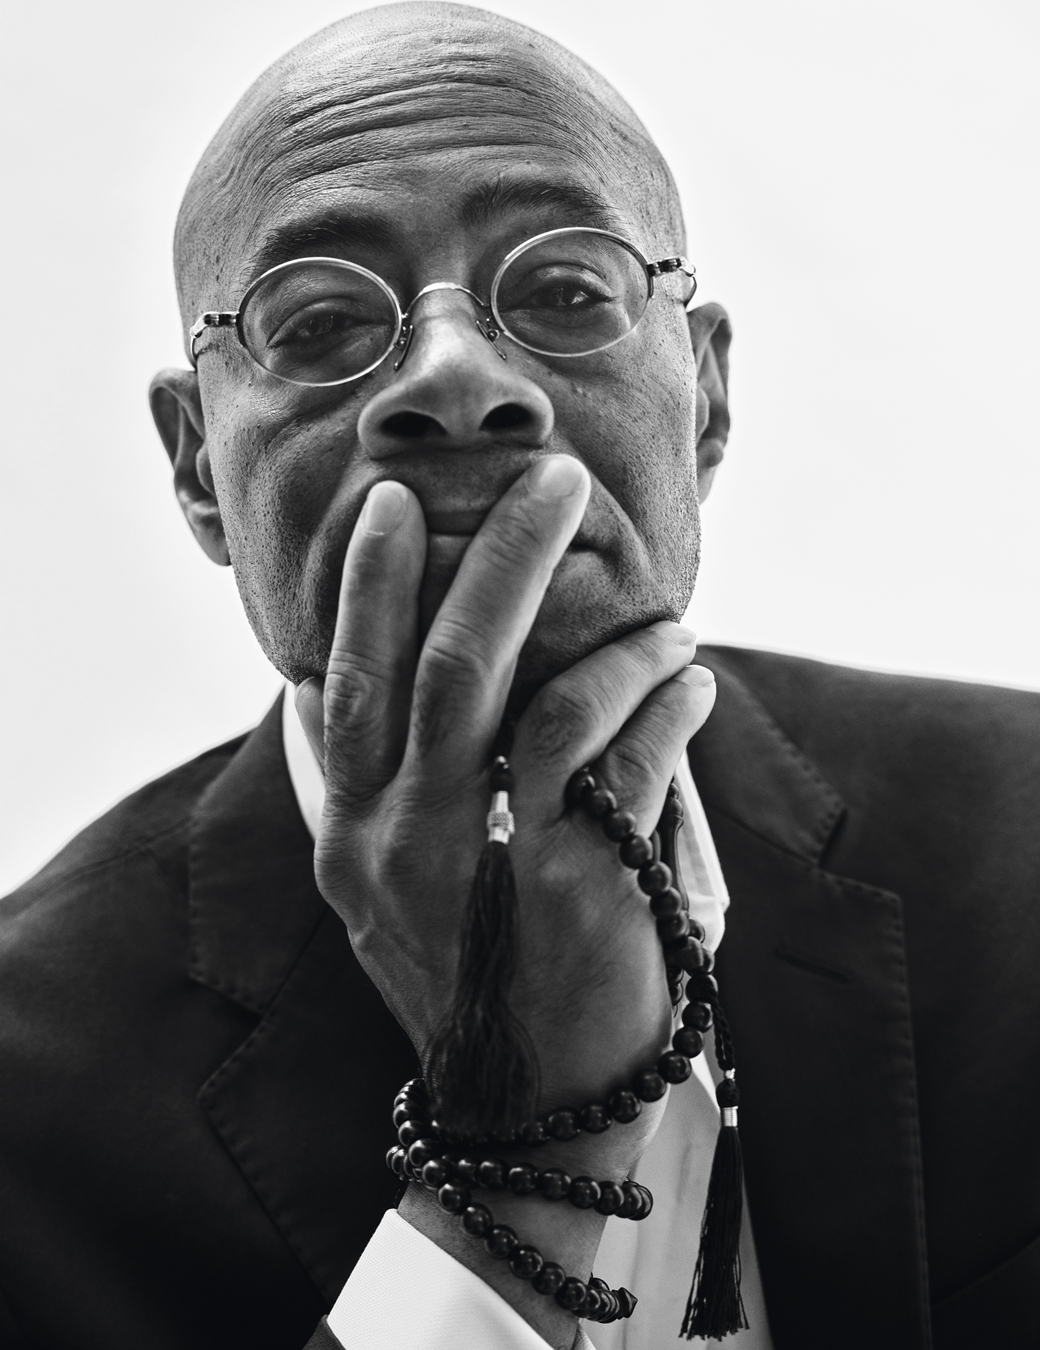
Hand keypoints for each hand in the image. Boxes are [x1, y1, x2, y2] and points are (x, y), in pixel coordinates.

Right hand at [296, 455, 715, 1342]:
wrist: (527, 1100)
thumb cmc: (458, 966)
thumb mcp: (368, 891)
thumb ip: (339, 791)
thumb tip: (304, 689)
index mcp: (354, 832)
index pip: (347, 684)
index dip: (366, 587)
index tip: (394, 501)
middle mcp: (409, 844)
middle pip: (451, 667)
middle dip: (501, 558)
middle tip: (551, 481)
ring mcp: (494, 869)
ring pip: (553, 709)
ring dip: (618, 646)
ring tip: (666, 620)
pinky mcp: (581, 894)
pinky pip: (634, 765)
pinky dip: (668, 705)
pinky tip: (691, 682)